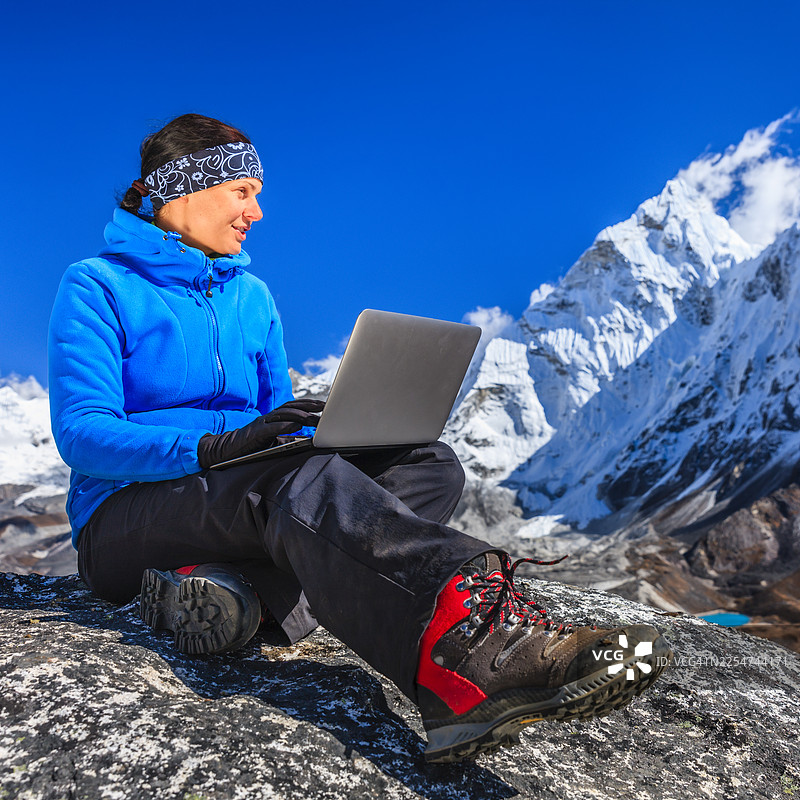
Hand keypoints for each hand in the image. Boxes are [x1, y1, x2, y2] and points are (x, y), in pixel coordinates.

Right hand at [197, 399, 324, 467]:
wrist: (227, 451)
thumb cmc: (252, 446)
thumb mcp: (274, 442)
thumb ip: (288, 439)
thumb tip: (307, 442)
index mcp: (274, 418)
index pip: (294, 407)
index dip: (309, 404)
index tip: (325, 406)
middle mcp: (269, 417)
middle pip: (291, 407)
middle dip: (309, 405)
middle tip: (325, 407)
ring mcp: (262, 423)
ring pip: (283, 414)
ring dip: (300, 415)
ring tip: (314, 418)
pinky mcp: (255, 433)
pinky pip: (272, 427)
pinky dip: (285, 426)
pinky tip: (296, 426)